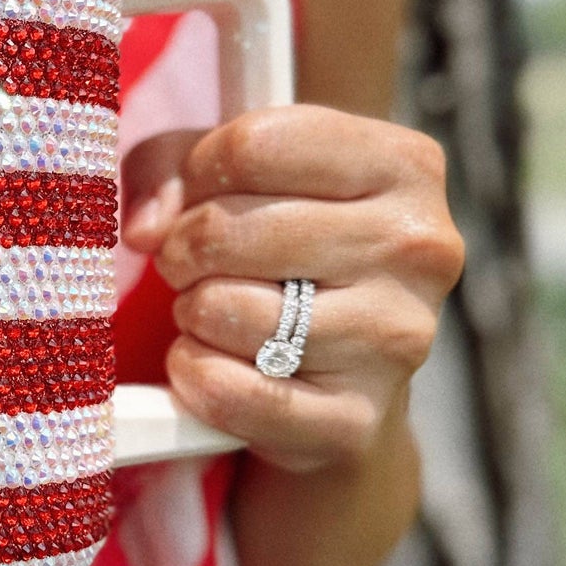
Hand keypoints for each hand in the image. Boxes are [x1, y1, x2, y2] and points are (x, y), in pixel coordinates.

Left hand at [122, 105, 464, 475]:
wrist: (338, 375)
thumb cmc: (279, 248)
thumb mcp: (225, 175)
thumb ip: (169, 167)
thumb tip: (146, 228)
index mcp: (404, 164)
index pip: (254, 145)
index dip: (198, 172)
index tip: (201, 195)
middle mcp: (419, 248)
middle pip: (228, 229)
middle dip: (183, 249)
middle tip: (191, 265)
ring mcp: (397, 339)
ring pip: (226, 310)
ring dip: (193, 313)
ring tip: (213, 312)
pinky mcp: (357, 421)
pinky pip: (229, 392)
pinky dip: (194, 376)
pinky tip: (211, 364)